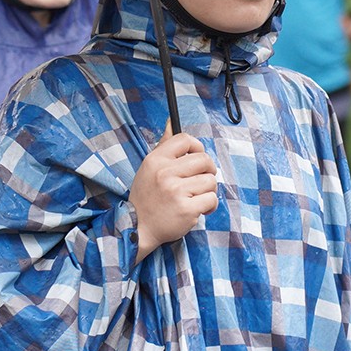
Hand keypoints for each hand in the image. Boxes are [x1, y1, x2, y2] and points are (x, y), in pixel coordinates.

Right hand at [130, 125, 217, 261]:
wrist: (138, 229)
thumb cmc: (147, 197)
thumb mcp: (149, 168)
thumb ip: (164, 145)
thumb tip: (171, 121)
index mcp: (156, 160)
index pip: (185, 139)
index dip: (197, 147)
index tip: (196, 158)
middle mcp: (165, 173)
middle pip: (204, 160)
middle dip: (208, 170)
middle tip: (201, 180)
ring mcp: (176, 191)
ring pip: (211, 181)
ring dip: (208, 191)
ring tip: (195, 197)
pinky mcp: (186, 209)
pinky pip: (212, 199)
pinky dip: (209, 206)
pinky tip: (197, 209)